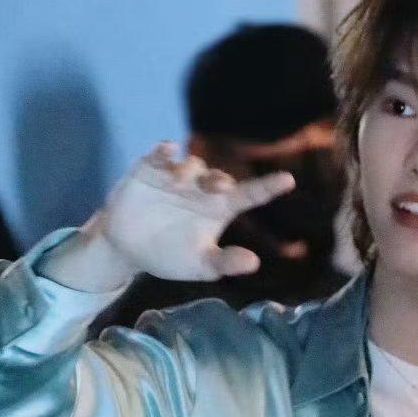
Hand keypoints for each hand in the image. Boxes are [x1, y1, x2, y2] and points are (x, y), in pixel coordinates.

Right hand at [38, 143, 295, 290]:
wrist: (128, 247)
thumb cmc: (170, 255)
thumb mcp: (199, 265)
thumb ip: (224, 263)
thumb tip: (254, 262)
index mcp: (219, 209)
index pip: (249, 195)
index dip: (269, 187)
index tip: (289, 180)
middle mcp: (202, 188)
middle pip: (219, 177)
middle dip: (220, 180)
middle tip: (221, 189)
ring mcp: (177, 176)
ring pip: (191, 165)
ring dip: (190, 172)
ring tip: (180, 184)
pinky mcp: (151, 168)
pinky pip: (161, 154)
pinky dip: (164, 152)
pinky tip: (168, 150)